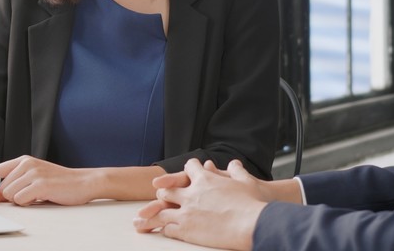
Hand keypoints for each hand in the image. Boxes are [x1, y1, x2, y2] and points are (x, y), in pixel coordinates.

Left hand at [0, 156, 93, 205]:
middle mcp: (27, 163)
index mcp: (24, 160)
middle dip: (10, 197)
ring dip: (20, 200)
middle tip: (27, 196)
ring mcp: (34, 173)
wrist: (83, 182)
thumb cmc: (59, 181)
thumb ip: (16, 181)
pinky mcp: (41, 185)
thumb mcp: (35, 175)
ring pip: (9, 194)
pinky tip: (40, 198)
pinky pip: (20, 200)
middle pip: (2, 187)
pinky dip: (27, 203)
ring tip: (36, 196)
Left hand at [133, 160, 267, 250]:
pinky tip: (161, 230)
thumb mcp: (246, 181)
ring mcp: (187, 211)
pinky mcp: (186, 229)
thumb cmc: (251, 203)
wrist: (251, 223)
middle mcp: (191, 193)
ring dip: (152, 213)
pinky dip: (164, 228)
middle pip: (168, 189)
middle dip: (163, 190)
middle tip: (158, 192)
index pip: (189, 168)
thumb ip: (236, 171)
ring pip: (161, 210)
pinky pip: (169, 228)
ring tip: (141, 219)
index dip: (187, 168)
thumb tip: (234, 163)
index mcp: (205, 179)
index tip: (186, 168)